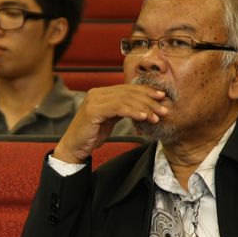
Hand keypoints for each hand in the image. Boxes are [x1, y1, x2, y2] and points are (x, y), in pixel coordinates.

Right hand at [53, 84, 167, 163]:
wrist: (74, 147)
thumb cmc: (92, 135)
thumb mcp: (110, 120)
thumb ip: (122, 110)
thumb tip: (143, 107)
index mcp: (102, 93)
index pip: (128, 89)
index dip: (146, 91)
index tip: (161, 97)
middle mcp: (97, 93)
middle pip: (128, 92)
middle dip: (148, 100)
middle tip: (163, 108)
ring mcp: (94, 100)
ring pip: (125, 99)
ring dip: (144, 107)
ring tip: (156, 116)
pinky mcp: (93, 110)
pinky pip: (118, 108)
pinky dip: (132, 111)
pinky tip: (143, 117)